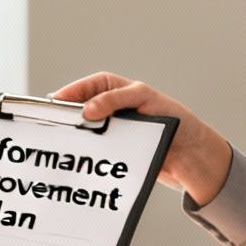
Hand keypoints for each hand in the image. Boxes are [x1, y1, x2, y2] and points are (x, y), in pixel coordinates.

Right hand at [50, 72, 232, 205]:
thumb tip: (88, 109)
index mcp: (120, 91)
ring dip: (75, 136)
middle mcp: (115, 110)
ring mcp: (115, 132)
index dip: (71, 92)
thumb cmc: (178, 122)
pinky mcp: (117, 153)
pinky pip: (97, 152)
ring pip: (87, 133)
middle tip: (52, 122)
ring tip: (61, 140)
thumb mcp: (147, 100)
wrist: (194, 157)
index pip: (89, 86)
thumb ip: (116, 99)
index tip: (56, 101)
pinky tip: (78, 158)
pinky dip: (86, 154)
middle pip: (82, 109)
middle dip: (67, 115)